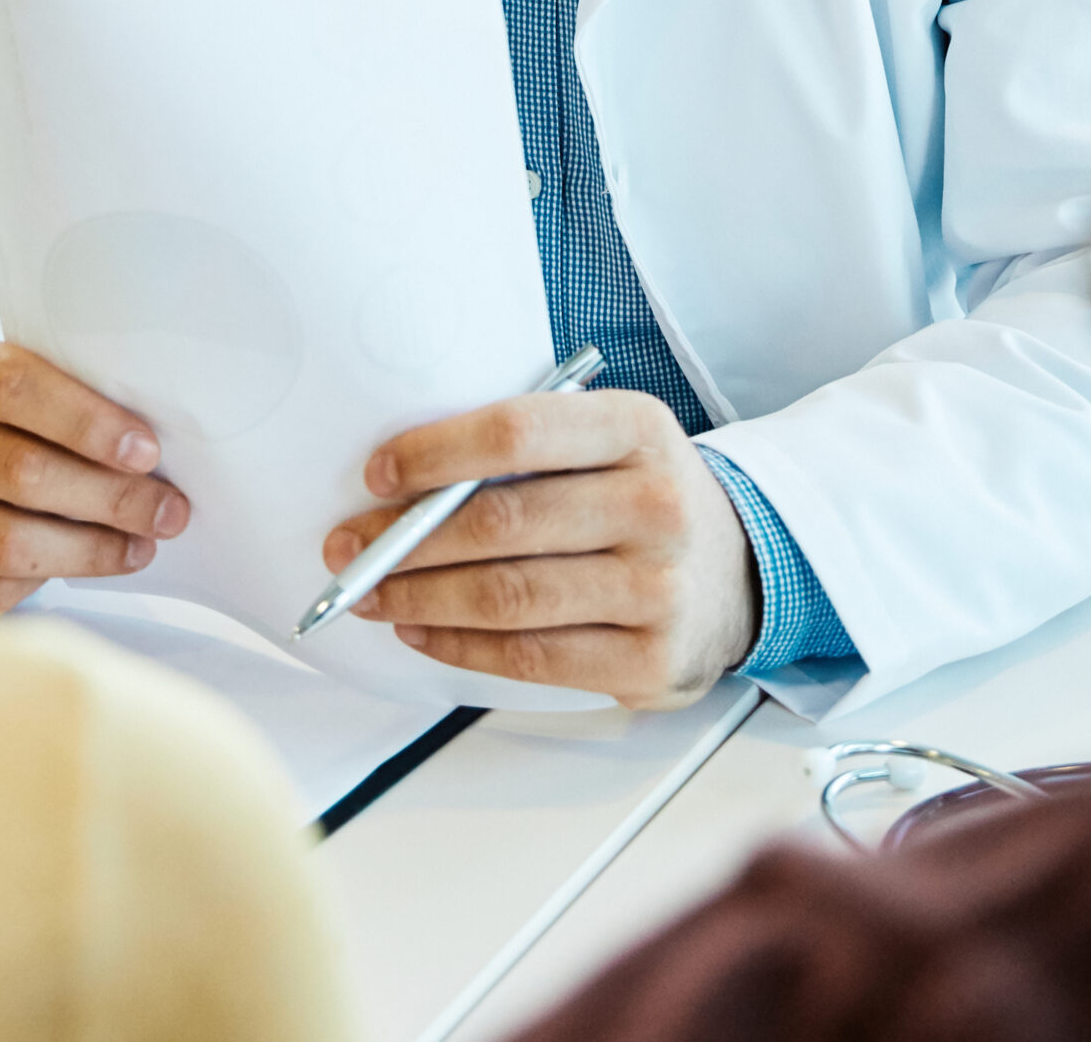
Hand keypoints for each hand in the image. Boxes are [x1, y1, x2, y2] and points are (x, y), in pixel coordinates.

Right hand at [0, 333, 188, 609]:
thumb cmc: (2, 422)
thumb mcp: (26, 388)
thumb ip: (71, 401)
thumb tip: (154, 455)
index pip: (12, 385)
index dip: (86, 422)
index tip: (147, 452)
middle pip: (16, 470)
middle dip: (107, 495)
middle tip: (167, 511)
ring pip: (1, 540)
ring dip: (86, 550)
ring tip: (139, 546)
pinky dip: (37, 588)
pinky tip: (77, 571)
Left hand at [320, 389, 759, 707]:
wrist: (740, 569)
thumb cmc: (643, 496)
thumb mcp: (610, 442)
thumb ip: (531, 450)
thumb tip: (407, 482)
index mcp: (641, 429)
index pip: (522, 432)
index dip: (438, 453)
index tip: (378, 474)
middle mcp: (657, 505)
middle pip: (503, 524)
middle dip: (407, 539)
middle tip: (350, 546)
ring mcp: (658, 589)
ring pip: (507, 597)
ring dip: (419, 598)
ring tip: (371, 593)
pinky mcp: (649, 661)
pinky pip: (529, 657)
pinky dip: (459, 647)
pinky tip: (422, 631)